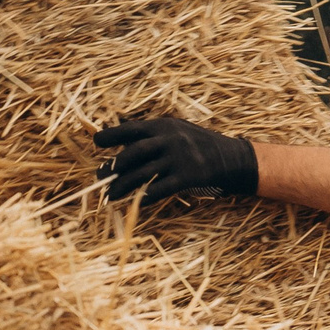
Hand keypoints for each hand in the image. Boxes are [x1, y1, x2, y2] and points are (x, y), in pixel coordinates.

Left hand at [94, 118, 259, 202]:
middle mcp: (170, 139)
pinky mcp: (187, 176)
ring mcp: (179, 158)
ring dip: (123, 186)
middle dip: (113, 166)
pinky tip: (135, 203)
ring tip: (109, 195)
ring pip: (142, 174)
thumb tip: (121, 145)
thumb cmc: (198, 144)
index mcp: (164, 126)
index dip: (112, 135)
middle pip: (133, 153)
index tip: (97, 143)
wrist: (231, 158)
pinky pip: (160, 189)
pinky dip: (145, 197)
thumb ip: (153, 135)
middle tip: (99, 176)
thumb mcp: (177, 130)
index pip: (131, 129)